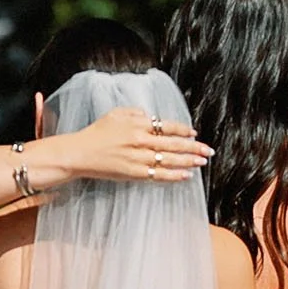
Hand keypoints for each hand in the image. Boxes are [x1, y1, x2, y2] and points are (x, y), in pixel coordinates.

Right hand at [58, 107, 210, 184]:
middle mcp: (141, 140)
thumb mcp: (115, 114)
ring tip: (202, 162)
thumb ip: (135, 113)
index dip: (183, 130)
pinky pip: (158, 175)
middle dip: (193, 147)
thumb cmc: (96, 133)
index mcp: (137, 124)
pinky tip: (186, 175)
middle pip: (173, 143)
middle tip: (208, 150)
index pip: (167, 126)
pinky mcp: (134, 173)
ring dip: (188, 161)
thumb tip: (150, 116)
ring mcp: (138, 158)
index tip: (193, 133)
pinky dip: (173, 176)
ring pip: (169, 160)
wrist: (79, 153)